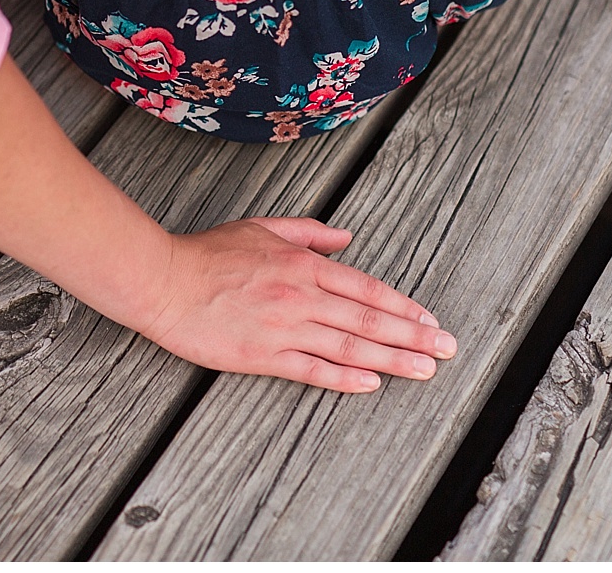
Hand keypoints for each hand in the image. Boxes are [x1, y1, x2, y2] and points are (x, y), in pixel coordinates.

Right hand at [140, 218, 455, 393]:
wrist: (164, 280)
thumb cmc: (209, 253)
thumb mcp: (264, 228)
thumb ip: (310, 232)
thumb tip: (348, 237)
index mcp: (303, 265)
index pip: (367, 289)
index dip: (403, 306)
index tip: (430, 320)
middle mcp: (301, 295)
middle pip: (368, 320)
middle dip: (413, 336)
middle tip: (447, 349)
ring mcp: (284, 327)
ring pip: (349, 346)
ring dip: (392, 359)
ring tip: (424, 370)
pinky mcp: (262, 355)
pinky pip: (312, 369)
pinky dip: (344, 377)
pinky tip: (371, 383)